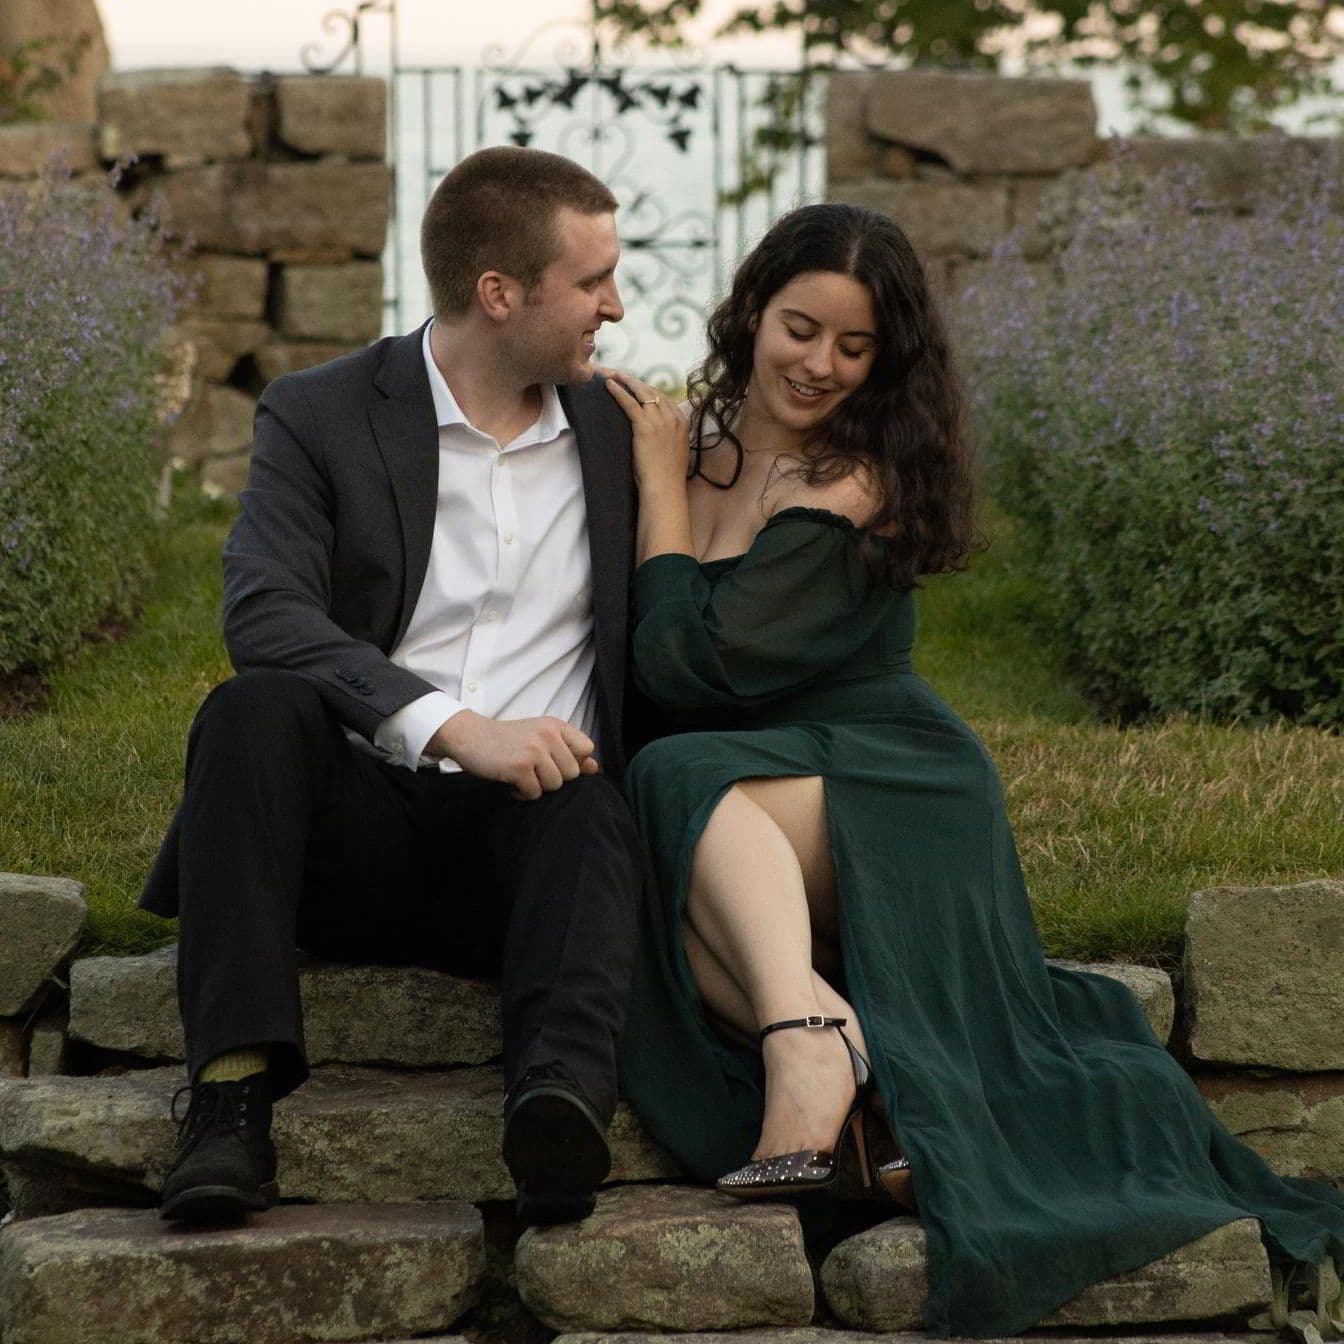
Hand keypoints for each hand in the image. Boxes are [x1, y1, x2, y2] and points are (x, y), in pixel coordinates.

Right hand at [429, 710, 599, 800]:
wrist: (469, 736)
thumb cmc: (506, 740)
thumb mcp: (539, 737)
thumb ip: (568, 751)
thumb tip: (594, 767)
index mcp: (555, 725)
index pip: (587, 749)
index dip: (574, 762)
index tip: (553, 763)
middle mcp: (548, 734)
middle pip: (572, 773)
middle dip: (553, 778)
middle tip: (531, 770)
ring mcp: (534, 750)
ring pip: (555, 785)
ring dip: (537, 787)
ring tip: (521, 776)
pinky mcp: (519, 767)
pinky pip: (535, 793)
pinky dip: (522, 794)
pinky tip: (511, 782)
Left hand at [599, 368, 689, 494]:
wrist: (665, 486)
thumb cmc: (668, 476)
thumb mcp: (676, 451)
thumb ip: (671, 437)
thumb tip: (661, 435)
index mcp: (683, 423)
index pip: (666, 399)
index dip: (651, 392)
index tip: (639, 388)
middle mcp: (673, 417)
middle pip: (654, 392)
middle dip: (638, 383)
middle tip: (623, 376)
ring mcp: (660, 420)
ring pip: (642, 392)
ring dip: (626, 381)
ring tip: (613, 375)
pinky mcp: (644, 425)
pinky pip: (629, 402)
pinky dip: (618, 392)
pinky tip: (609, 386)